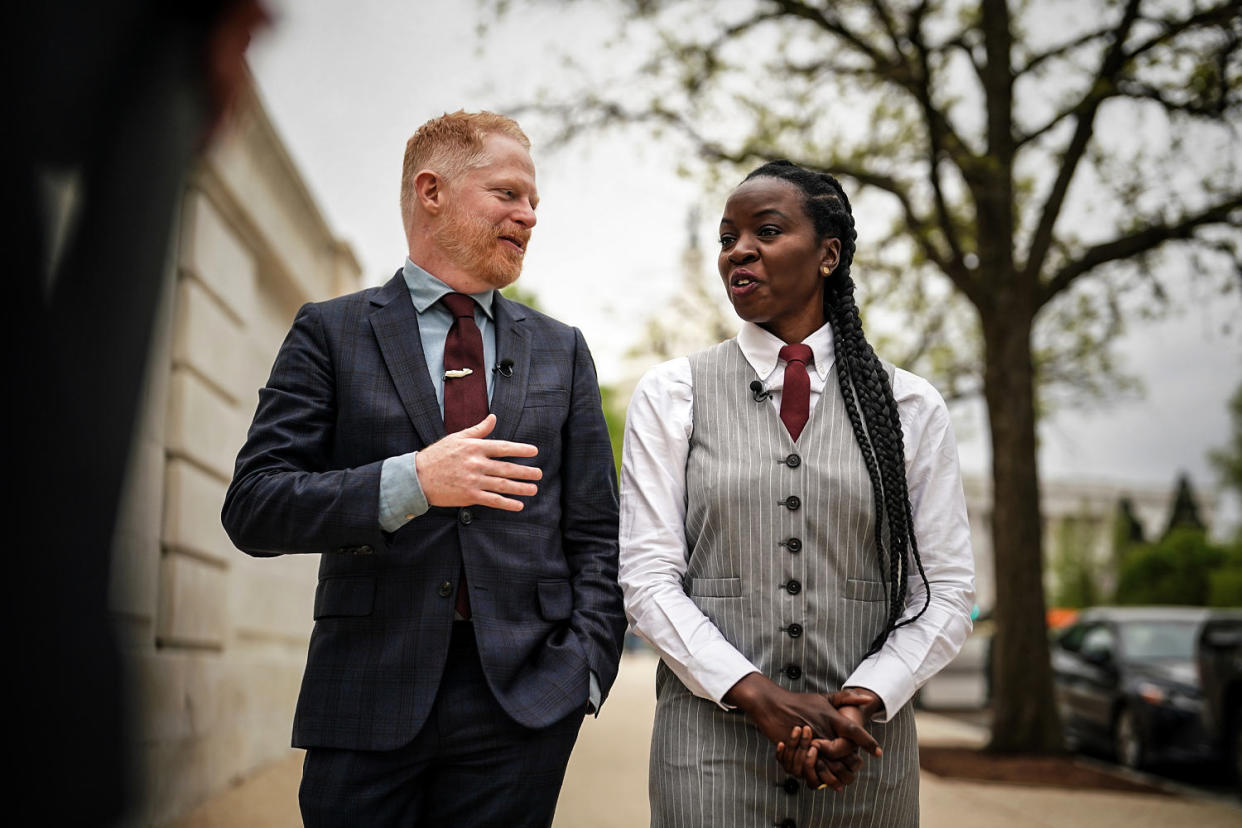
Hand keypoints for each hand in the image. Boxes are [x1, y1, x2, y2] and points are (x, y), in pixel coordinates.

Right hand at [415, 414, 540, 509]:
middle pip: (507, 468)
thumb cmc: (437, 455)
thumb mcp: (457, 438)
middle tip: (539, 474)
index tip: (534, 451)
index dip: (521, 449)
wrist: (418, 477)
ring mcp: (474, 481)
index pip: (503, 447)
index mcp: (475, 447)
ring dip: (520, 488)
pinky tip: (518, 505)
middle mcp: (477, 464)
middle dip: (526, 471)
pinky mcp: (469, 496)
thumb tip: (493, 418)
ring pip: (503, 485)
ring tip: (533, 489)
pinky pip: (493, 500)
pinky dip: (507, 503)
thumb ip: (478, 430)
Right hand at [723, 674, 879, 787]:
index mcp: (831, 717)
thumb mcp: (824, 698)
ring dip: (836, 775)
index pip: (855, 731)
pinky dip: (816, 776)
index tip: (878, 752)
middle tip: (859, 768)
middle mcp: (823, 731)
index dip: (868, 742)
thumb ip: (847, 698)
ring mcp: (809, 742)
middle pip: (844, 753)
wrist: (772, 704)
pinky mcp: (797, 751)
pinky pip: (809, 768)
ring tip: (841, 782)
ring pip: (828, 764)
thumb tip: (868, 700)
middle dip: (853, 763)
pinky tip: (823, 780)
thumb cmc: (800, 701)